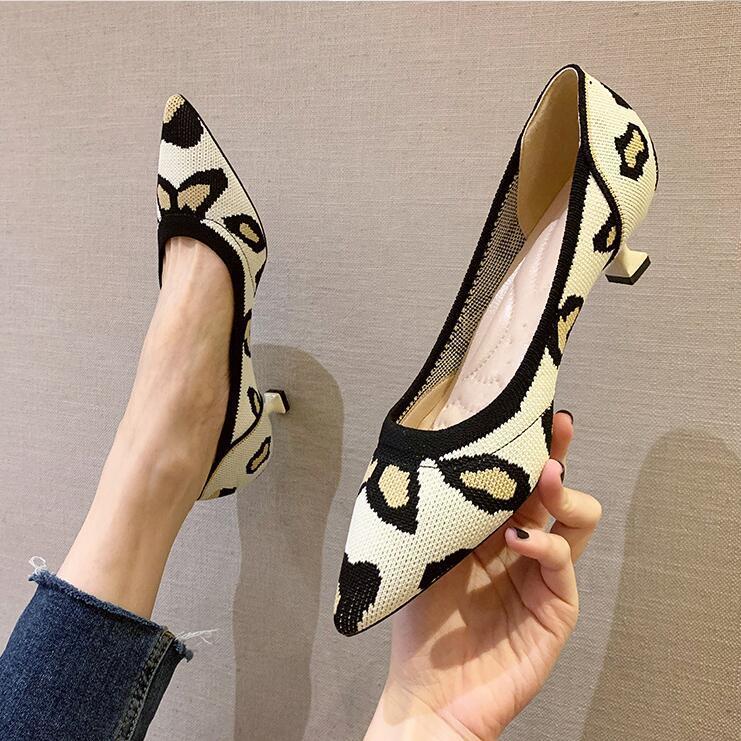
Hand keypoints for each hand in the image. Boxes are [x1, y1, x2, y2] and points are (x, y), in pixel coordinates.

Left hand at [366, 411, 601, 739]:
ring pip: (577, 519)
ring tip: (544, 479)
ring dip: (563, 494)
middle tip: (553, 431)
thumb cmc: (423, 624)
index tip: (537, 414)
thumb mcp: (426, 556)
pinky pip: (562, 561)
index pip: (518, 480)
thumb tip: (439, 455)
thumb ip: (443, 514)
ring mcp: (543, 576)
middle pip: (554, 490)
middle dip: (556, 456)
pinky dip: (545, 543)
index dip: (530, 448)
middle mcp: (522, 547)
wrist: (430, 692)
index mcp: (490, 531)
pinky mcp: (556, 608)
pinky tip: (517, 539)